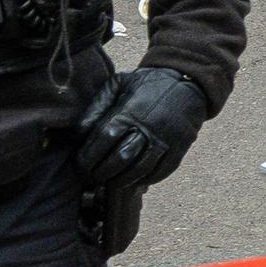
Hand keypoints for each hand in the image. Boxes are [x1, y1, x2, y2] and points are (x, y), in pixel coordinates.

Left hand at [76, 67, 207, 188]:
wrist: (187, 84)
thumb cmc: (147, 85)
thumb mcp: (119, 84)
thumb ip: (97, 106)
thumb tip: (78, 134)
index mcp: (131, 111)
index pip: (104, 138)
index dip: (88, 155)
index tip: (79, 164)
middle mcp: (148, 128)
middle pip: (120, 158)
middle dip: (101, 172)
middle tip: (91, 177)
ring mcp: (165, 141)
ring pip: (139, 170)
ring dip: (120, 181)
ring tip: (108, 182)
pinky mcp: (177, 152)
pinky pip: (158, 174)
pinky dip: (142, 181)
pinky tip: (131, 181)